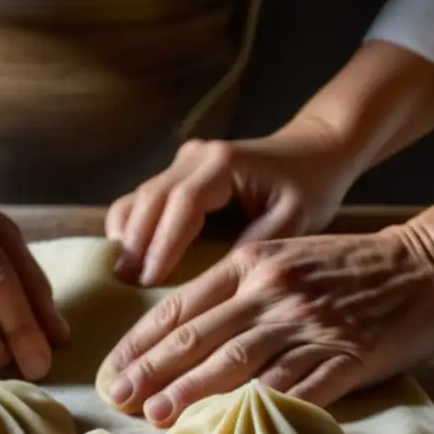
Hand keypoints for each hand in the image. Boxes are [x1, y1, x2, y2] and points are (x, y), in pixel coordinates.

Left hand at [101, 225, 433, 425]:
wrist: (429, 265)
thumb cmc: (349, 266)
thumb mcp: (284, 256)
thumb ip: (237, 287)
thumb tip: (183, 331)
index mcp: (252, 262)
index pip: (180, 305)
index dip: (141, 341)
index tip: (113, 369)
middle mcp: (273, 290)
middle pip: (198, 335)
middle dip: (151, 369)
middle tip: (116, 397)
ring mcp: (309, 323)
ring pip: (237, 362)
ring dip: (191, 391)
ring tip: (155, 414)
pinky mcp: (345, 356)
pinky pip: (295, 388)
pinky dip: (259, 410)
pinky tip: (230, 429)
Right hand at [105, 119, 357, 286]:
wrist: (313, 150)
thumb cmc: (310, 186)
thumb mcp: (296, 218)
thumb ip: (258, 243)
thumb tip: (216, 278)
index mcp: (224, 163)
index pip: (183, 202)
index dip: (163, 243)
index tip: (149, 280)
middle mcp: (196, 156)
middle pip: (151, 197)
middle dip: (136, 242)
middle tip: (124, 283)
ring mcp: (183, 160)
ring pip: (140, 195)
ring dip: (128, 234)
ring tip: (120, 274)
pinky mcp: (178, 171)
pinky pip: (144, 197)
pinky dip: (132, 225)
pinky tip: (128, 255)